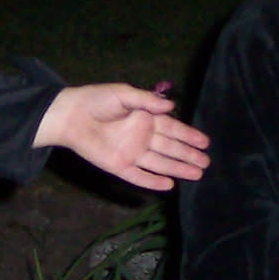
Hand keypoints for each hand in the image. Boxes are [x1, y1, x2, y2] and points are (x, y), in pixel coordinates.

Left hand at [37, 84, 210, 190]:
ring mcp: (132, 153)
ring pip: (160, 163)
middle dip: (189, 155)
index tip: (205, 142)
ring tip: (198, 174)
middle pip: (171, 148)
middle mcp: (142, 137)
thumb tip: (171, 106)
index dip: (189, 135)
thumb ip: (147, 101)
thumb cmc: (97, 100)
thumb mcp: (124, 94)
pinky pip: (139, 176)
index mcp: (146, 118)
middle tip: (207, 162)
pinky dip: (153, 182)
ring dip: (178, 169)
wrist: (71, 116)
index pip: (173, 129)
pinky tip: (169, 185)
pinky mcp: (120, 166)